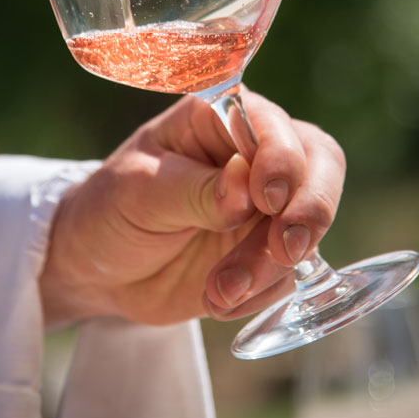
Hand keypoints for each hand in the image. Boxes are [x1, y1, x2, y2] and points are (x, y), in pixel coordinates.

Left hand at [39, 88, 345, 327]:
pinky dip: (262, 292)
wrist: (100, 269)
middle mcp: (254, 153)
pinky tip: (217, 299)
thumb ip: (192, 189)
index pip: (271, 123)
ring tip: (219, 291)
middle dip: (310, 208)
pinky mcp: (270, 250)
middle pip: (319, 163)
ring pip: (307, 225)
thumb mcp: (137, 192)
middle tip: (286, 249)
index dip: (281, 157)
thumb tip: (245, 187)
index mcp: (218, 117)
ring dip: (271, 265)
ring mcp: (268, 204)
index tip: (266, 198)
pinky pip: (291, 272)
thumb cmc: (111, 209)